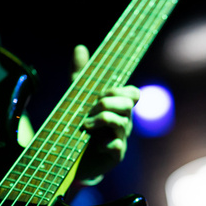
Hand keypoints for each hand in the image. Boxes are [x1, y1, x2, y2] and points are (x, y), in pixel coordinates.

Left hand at [71, 45, 139, 180]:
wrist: (72, 158)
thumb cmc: (80, 125)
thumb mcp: (77, 97)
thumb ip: (80, 74)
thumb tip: (80, 47)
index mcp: (119, 107)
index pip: (132, 93)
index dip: (119, 90)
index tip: (101, 94)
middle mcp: (124, 122)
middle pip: (127, 104)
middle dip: (106, 103)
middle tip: (89, 111)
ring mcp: (121, 138)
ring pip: (121, 122)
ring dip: (101, 120)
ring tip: (84, 126)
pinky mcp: (115, 155)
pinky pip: (117, 145)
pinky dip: (105, 143)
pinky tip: (94, 144)